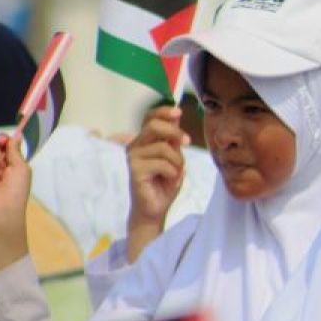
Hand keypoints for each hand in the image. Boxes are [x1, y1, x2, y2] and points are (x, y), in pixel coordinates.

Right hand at [126, 106, 188, 260]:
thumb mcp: (175, 158)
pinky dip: (173, 173)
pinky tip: (170, 181)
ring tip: (176, 174)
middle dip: (175, 132)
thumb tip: (176, 116)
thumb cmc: (164, 183)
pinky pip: (163, 164)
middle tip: (187, 142)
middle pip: (154, 126)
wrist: (156, 208)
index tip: (178, 112)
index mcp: (144, 141)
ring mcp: (133, 158)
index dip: (163, 112)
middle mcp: (135, 146)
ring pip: (163, 147)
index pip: (150, 118)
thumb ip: (174, 139)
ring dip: (177, 161)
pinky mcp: (135, 170)